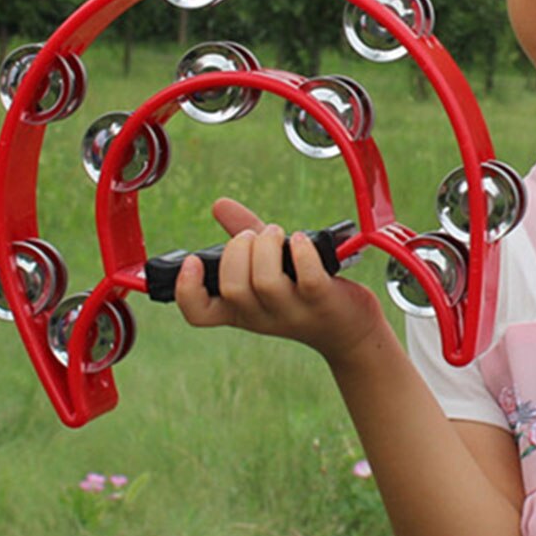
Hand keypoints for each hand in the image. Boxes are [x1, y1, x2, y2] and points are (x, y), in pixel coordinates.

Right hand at [174, 198, 384, 364]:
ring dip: (267, 246)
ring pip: (265, 283)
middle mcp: (262, 316)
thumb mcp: (268, 268)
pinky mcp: (323, 302)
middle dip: (238, 250)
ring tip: (276, 233)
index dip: (187, 289)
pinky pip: (307, 278)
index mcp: (240, 310)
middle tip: (255, 235)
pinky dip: (301, 253)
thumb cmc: (303, 294)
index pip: (198, 314)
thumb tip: (219, 204)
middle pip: (233, 289)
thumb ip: (242, 238)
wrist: (349, 331)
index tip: (193, 262)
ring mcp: (292, 311)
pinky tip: (301, 240)